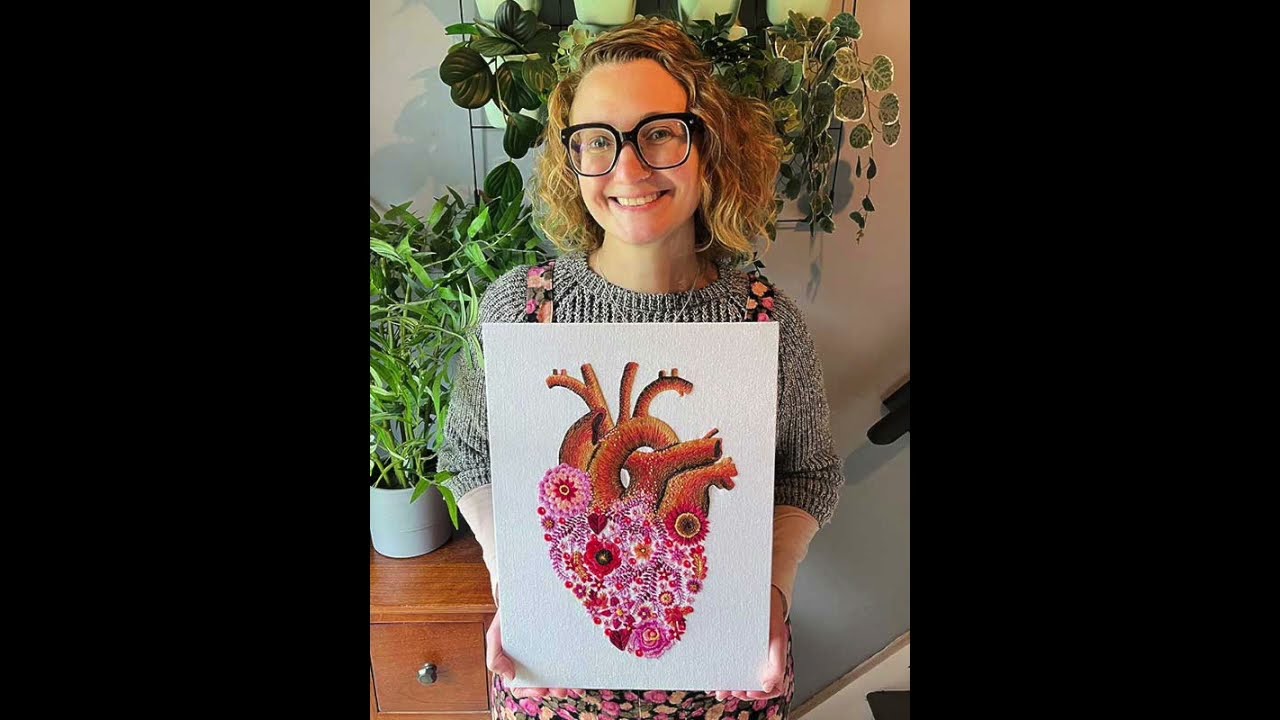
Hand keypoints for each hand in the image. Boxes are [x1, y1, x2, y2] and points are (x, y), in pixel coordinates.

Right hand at [485, 599, 578, 699]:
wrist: (523, 593)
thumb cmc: (507, 617)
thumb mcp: (495, 635)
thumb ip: (495, 657)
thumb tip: (510, 676)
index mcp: (518, 664)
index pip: (522, 686)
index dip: (531, 691)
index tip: (540, 690)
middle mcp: (535, 662)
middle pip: (545, 683)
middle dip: (553, 690)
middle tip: (560, 690)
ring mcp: (551, 652)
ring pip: (561, 674)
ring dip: (568, 684)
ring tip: (574, 686)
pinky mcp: (565, 641)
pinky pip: (573, 658)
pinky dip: (579, 670)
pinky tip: (584, 674)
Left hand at [712, 586, 786, 701]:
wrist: (756, 590)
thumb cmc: (769, 612)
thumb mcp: (777, 636)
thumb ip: (777, 663)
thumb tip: (768, 686)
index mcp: (775, 659)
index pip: (773, 686)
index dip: (761, 694)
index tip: (748, 692)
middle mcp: (761, 658)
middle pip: (753, 684)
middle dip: (741, 691)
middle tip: (730, 692)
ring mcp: (747, 652)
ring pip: (740, 676)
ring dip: (730, 686)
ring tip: (720, 690)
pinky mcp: (734, 645)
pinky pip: (728, 662)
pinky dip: (722, 672)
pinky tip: (713, 678)